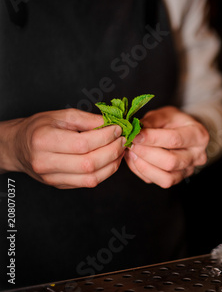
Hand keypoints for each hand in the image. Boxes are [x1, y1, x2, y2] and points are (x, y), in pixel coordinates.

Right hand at [2, 109, 125, 188]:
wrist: (18, 147)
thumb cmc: (39, 128)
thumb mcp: (61, 116)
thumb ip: (87, 119)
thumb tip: (111, 123)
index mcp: (44, 141)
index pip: (83, 144)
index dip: (105, 137)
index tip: (118, 128)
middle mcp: (46, 163)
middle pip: (89, 163)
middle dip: (113, 151)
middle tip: (123, 139)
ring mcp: (52, 178)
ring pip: (92, 178)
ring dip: (113, 163)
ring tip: (120, 149)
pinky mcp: (60, 185)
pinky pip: (89, 183)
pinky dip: (105, 172)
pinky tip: (111, 159)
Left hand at [124, 106, 208, 187]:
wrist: (185, 133)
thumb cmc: (175, 121)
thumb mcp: (166, 114)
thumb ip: (152, 121)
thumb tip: (135, 131)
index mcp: (198, 135)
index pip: (174, 140)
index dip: (152, 138)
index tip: (134, 135)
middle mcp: (197, 156)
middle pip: (171, 162)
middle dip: (146, 154)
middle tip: (130, 144)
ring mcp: (189, 170)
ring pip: (166, 178)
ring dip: (143, 166)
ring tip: (132, 153)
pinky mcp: (178, 179)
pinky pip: (158, 182)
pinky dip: (143, 172)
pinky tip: (135, 160)